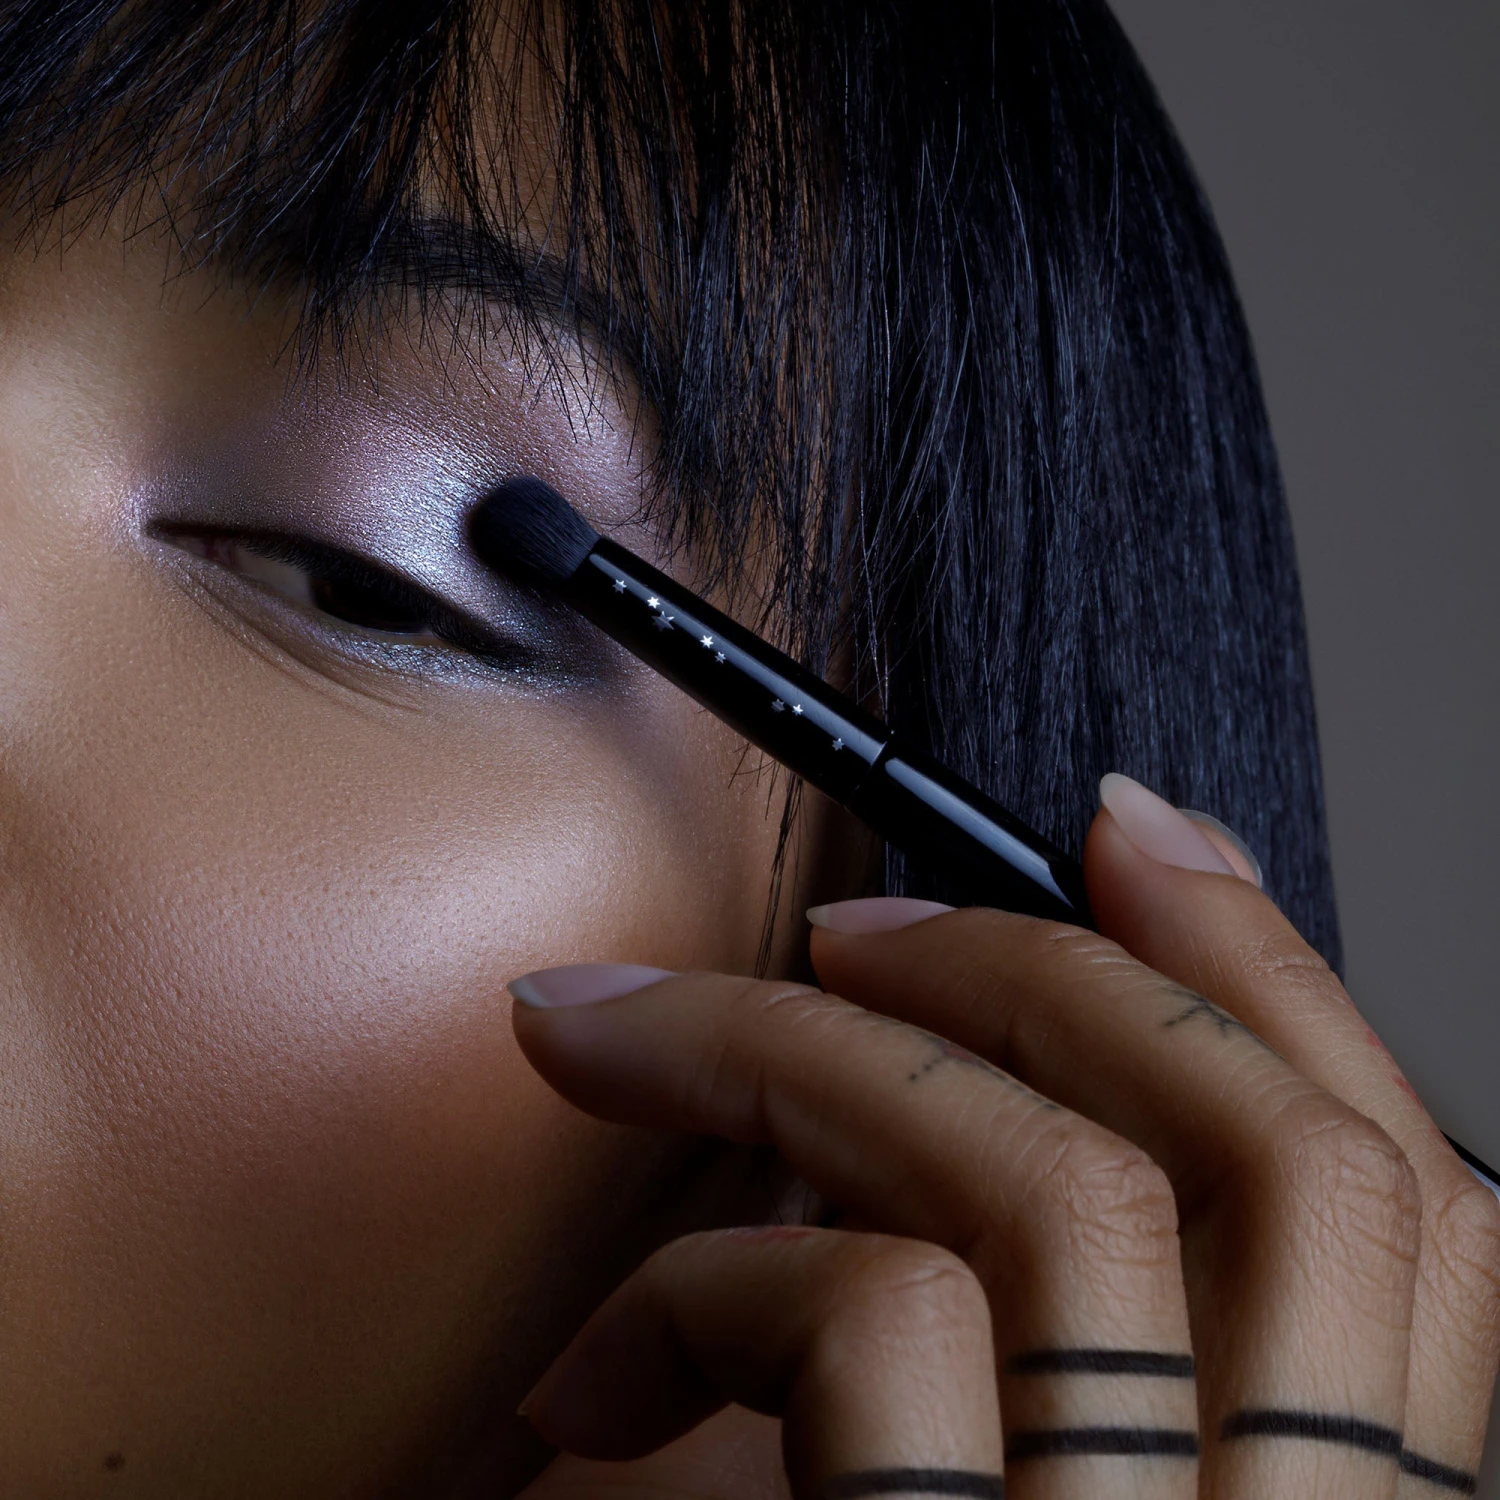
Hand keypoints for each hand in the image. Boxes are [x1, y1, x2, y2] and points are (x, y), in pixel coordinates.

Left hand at [509, 774, 1499, 1499]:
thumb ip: (1108, 1347)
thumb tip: (1004, 1090)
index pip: (1413, 1195)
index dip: (1276, 975)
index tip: (1133, 831)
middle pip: (1264, 1144)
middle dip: (1034, 966)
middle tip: (843, 924)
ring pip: (1051, 1183)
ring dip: (800, 1055)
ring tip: (628, 1036)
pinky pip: (870, 1330)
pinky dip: (707, 1286)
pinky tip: (599, 1375)